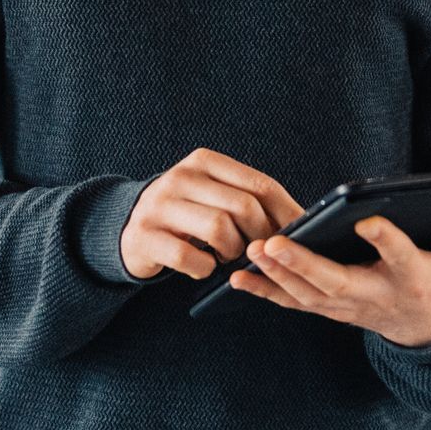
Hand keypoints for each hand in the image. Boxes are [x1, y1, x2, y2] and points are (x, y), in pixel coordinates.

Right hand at [119, 148, 306, 280]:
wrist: (129, 226)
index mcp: (204, 161)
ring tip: (228, 256)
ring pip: (219, 229)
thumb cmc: (187, 213)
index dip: (286, 213)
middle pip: (243, 207)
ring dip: (232, 252)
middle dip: (259, 236)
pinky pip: (189, 257)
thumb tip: (300, 221)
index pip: (259, 184)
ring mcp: (160, 205)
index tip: (301, 235)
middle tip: (257, 251)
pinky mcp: (145, 236)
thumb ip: (247, 198)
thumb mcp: (213, 194)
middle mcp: (181, 176)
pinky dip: (204, 268)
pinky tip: (203, 266)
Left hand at [231, 203, 430, 348]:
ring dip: (278, 275)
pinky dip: (266, 292)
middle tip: (275, 242)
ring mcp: (350, 307)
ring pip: (309, 293)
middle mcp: (377, 295)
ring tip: (252, 251)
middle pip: (337, 281)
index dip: (386, 240)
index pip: (400, 256)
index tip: (368, 219)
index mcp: (415, 278)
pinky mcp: (331, 310)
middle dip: (304, 264)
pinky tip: (238, 278)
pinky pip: (294, 303)